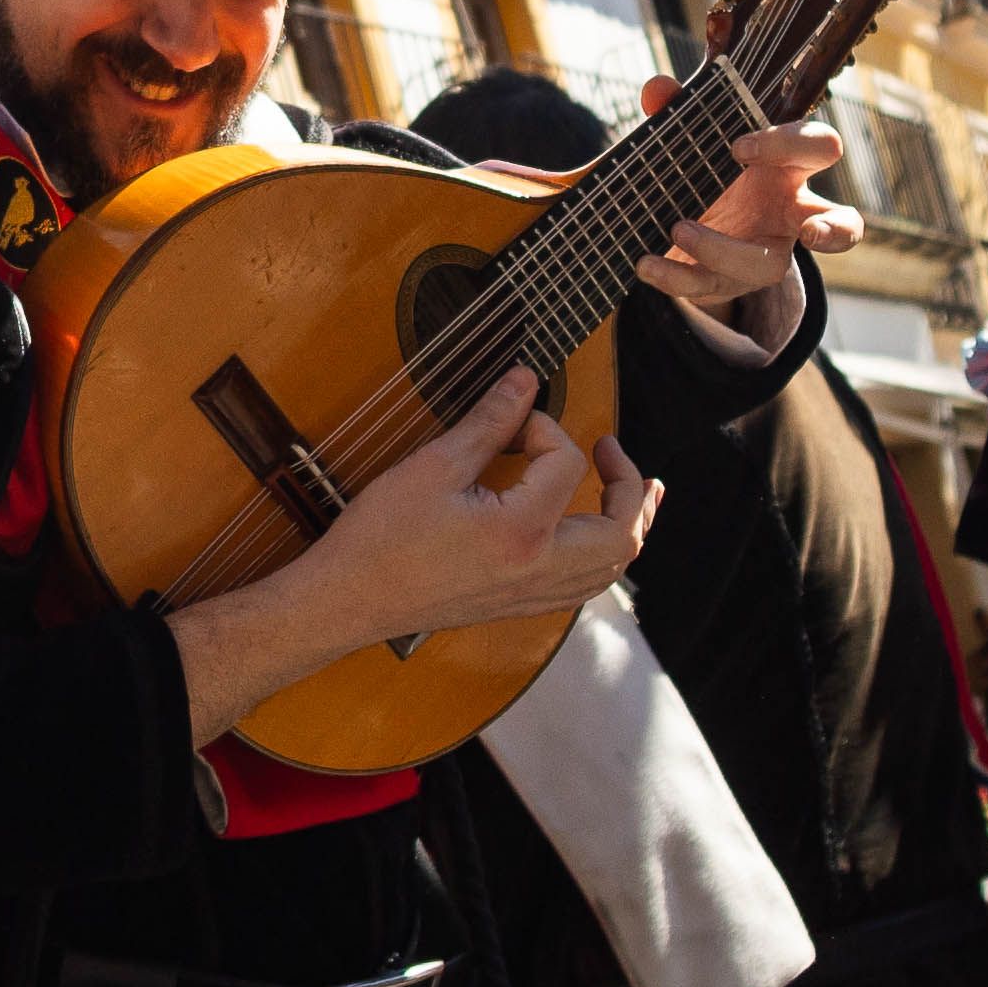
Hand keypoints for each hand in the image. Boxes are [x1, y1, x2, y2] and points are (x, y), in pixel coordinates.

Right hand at [261, 367, 657, 654]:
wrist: (348, 600)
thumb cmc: (380, 538)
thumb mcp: (433, 466)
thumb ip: (488, 421)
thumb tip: (525, 380)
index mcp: (521, 533)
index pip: (565, 463)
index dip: (542, 427)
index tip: (510, 419)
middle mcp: (539, 571)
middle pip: (622, 535)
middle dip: (629, 486)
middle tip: (613, 450)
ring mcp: (531, 596)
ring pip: (609, 570)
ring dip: (628, 527)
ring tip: (639, 494)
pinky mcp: (517, 607)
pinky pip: (583, 588)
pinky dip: (601, 558)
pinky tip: (590, 536)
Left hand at [626, 83, 855, 313]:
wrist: (687, 226)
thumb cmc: (709, 170)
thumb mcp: (697, 141)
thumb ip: (678, 112)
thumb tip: (657, 90)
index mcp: (792, 167)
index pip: (819, 147)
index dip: (787, 144)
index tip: (739, 147)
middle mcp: (791, 214)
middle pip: (843, 225)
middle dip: (833, 231)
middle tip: (809, 232)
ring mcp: (764, 253)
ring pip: (767, 267)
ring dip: (723, 251)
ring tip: (679, 229)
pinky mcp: (728, 282)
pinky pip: (711, 287)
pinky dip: (676, 277)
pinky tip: (646, 264)